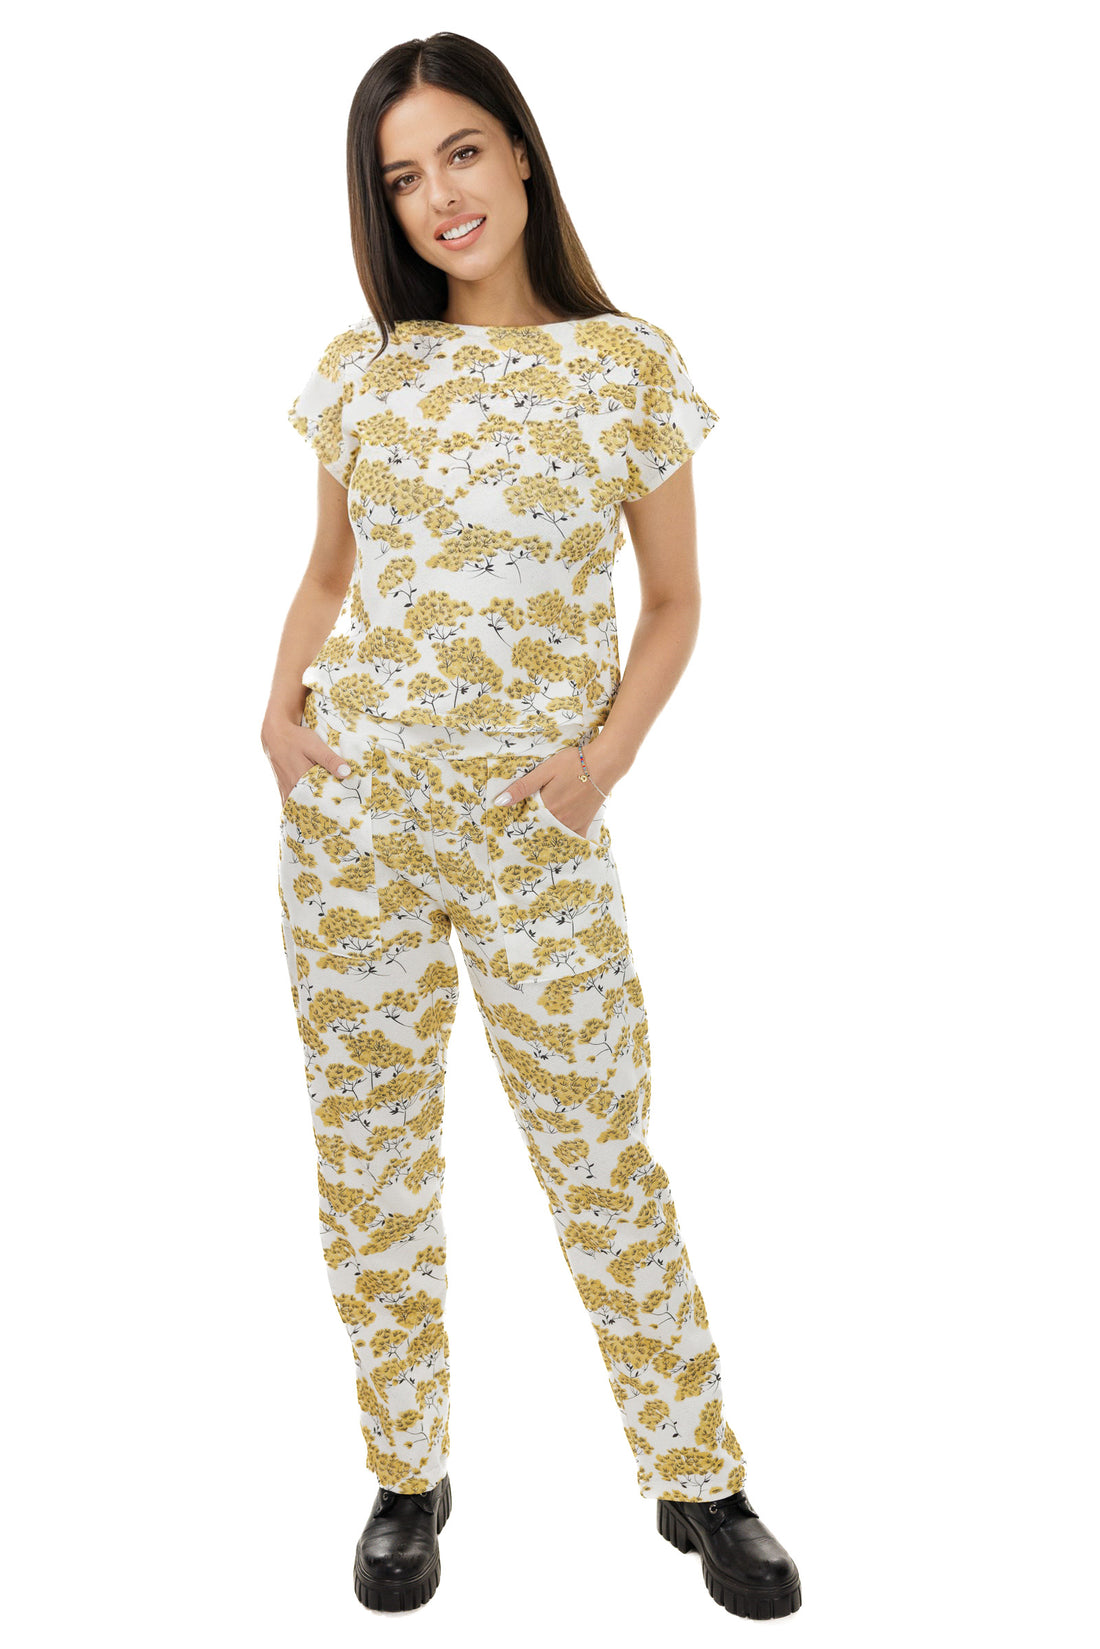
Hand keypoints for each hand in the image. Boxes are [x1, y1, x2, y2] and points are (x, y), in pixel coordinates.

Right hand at [261, 718, 350, 805]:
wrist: (275, 735)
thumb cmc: (296, 739)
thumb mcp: (315, 746)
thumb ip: (330, 760)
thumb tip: (346, 773)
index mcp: (299, 781)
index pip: (318, 801)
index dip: (330, 805)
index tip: (343, 808)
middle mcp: (290, 789)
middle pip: (309, 805)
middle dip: (322, 809)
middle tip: (337, 812)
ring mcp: (285, 790)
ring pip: (300, 805)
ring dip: (311, 807)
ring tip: (326, 810)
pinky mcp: (283, 788)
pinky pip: (293, 802)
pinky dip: (302, 804)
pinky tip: (311, 805)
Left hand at [491, 741, 611, 838]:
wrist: (604, 763)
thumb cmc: (574, 762)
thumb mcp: (544, 770)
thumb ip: (523, 787)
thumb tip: (500, 802)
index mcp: (547, 807)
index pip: (525, 820)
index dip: (516, 822)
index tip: (508, 827)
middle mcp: (560, 820)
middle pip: (539, 830)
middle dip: (530, 832)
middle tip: (520, 833)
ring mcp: (574, 824)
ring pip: (554, 837)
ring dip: (545, 836)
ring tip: (536, 836)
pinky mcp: (585, 823)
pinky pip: (573, 839)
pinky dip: (565, 841)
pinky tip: (558, 841)